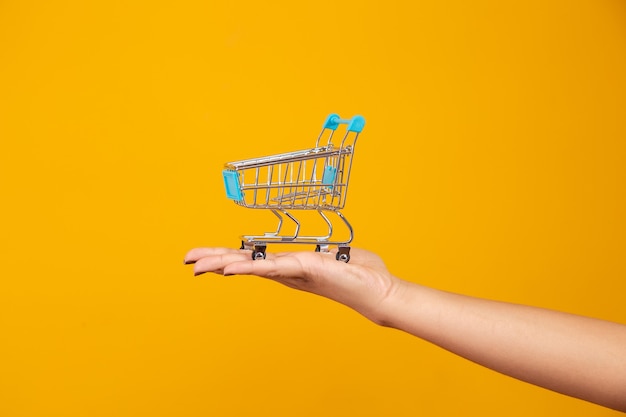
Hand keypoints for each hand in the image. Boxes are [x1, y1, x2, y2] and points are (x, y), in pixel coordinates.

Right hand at [184, 247, 400, 322]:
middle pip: (243, 265)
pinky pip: (272, 267)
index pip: (253, 260)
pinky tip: (231, 268)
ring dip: (223, 264)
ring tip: (198, 265)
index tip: (204, 256)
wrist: (378, 290)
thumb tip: (325, 248)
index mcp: (290, 266)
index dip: (228, 257)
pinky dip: (250, 267)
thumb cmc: (360, 273)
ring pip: (251, 267)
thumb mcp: (335, 256)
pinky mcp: (304, 269)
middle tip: (187, 260)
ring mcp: (293, 272)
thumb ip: (326, 252)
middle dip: (214, 261)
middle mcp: (287, 272)